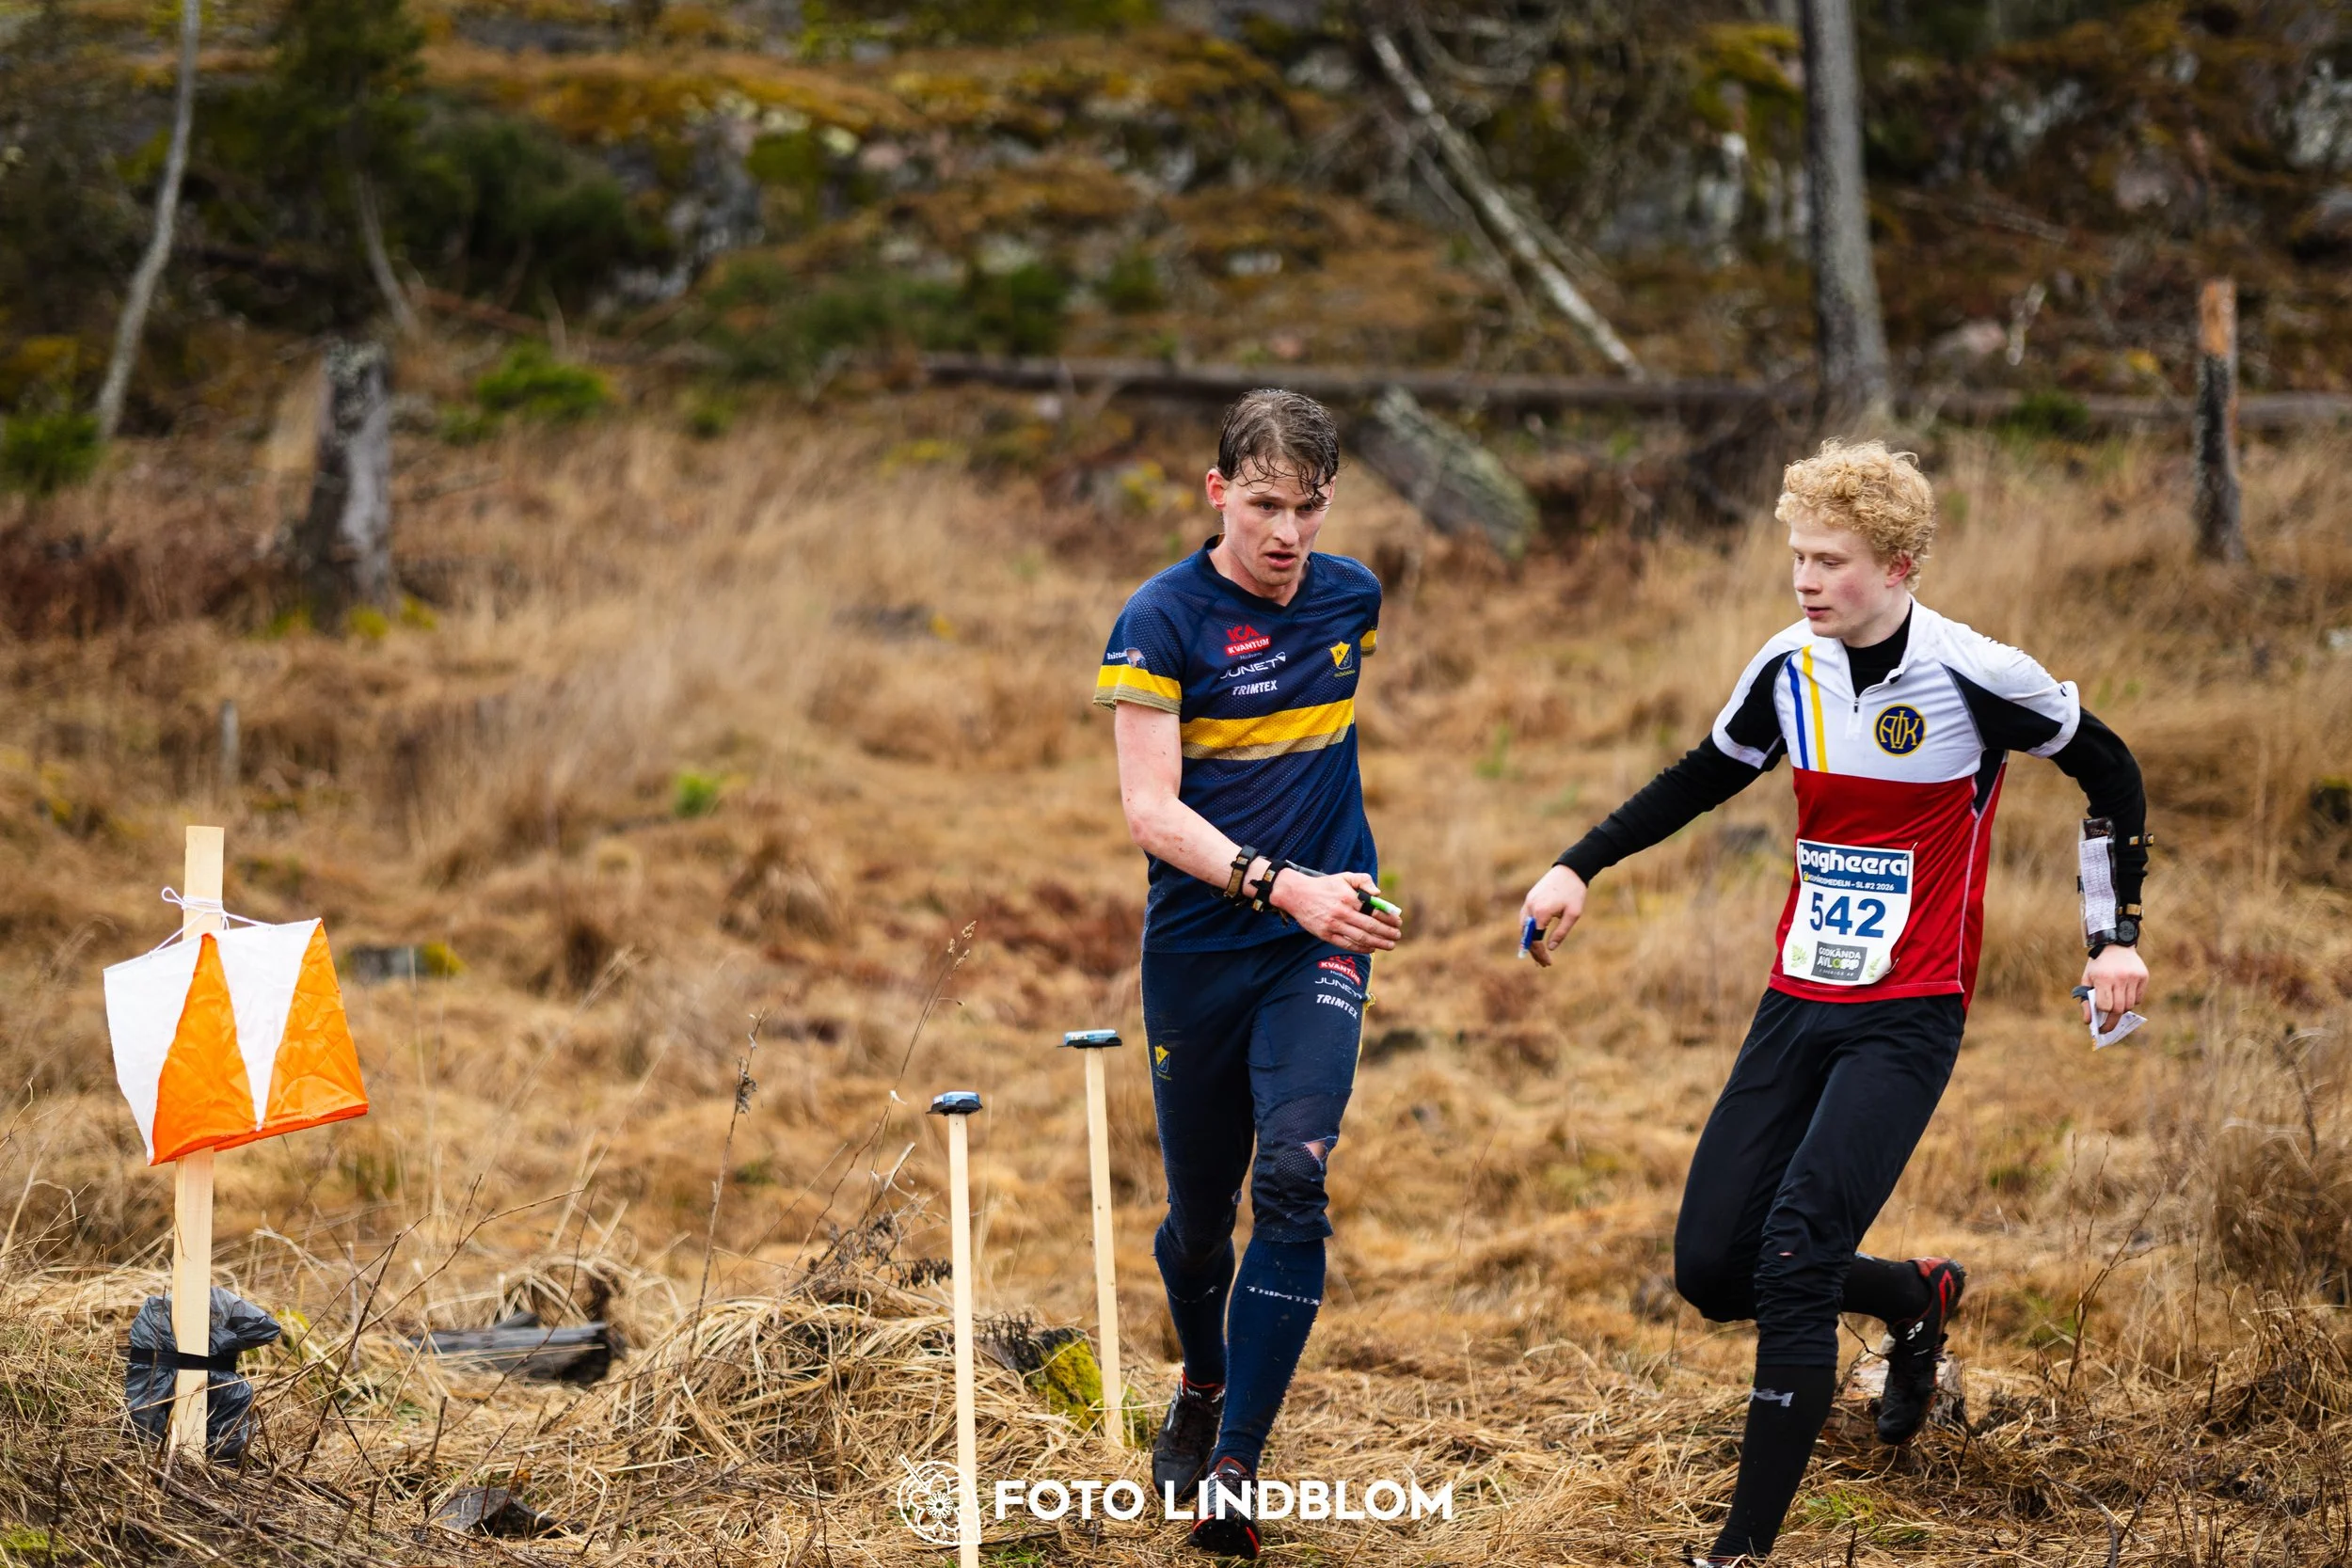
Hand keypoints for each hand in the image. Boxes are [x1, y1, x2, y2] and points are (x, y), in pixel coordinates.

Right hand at [1271, 869, 1400, 952]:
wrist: (1297, 894)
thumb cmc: (1324, 886)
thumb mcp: (1344, 877)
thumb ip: (1363, 880)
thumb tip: (1378, 893)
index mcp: (1349, 898)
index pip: (1375, 910)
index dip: (1389, 918)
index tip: (1398, 922)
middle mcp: (1342, 913)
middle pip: (1371, 927)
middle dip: (1387, 933)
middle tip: (1397, 936)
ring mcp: (1333, 925)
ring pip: (1361, 938)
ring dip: (1378, 943)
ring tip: (1389, 945)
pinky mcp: (1325, 935)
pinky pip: (1347, 944)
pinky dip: (1361, 948)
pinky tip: (1371, 949)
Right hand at [1519, 865, 1587, 968]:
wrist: (1570, 869)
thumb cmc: (1575, 892)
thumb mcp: (1573, 914)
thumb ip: (1561, 933)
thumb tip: (1550, 948)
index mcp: (1541, 913)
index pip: (1535, 940)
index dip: (1540, 954)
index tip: (1548, 963)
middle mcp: (1531, 907)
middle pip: (1525, 936)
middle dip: (1533, 951)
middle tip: (1542, 963)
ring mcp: (1528, 902)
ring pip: (1523, 928)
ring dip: (1528, 941)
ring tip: (1538, 954)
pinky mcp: (1530, 898)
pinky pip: (1524, 918)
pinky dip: (1527, 930)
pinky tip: (1534, 937)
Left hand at [2080, 944, 2148, 1022]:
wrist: (2115, 944)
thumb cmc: (2098, 965)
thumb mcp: (2087, 979)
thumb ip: (2087, 1000)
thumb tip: (2088, 1021)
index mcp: (2103, 978)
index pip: (2105, 1006)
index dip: (2102, 1015)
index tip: (2098, 1023)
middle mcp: (2120, 978)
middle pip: (2119, 1009)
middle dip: (2112, 1021)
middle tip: (2106, 1028)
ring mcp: (2133, 977)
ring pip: (2130, 1005)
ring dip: (2122, 1010)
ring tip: (2115, 1005)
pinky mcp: (2143, 976)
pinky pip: (2139, 998)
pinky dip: (2131, 1001)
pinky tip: (2124, 994)